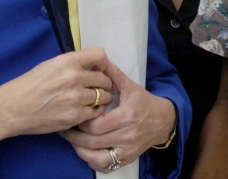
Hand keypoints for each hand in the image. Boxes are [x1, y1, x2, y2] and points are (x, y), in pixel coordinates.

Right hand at [0, 47, 113, 158]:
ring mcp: (75, 98)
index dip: (102, 63)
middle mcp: (74, 78)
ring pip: (103, 97)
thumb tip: (92, 66)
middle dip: (104, 84)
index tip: (99, 69)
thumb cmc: (29, 84)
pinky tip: (85, 110)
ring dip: (101, 99)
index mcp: (67, 61)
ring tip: (93, 100)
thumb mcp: (50, 65)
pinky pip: (95, 112)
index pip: (99, 55)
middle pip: (104, 79)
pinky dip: (93, 112)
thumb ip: (72, 64)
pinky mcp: (74, 116)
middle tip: (98, 88)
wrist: (13, 108)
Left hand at [59, 61, 175, 172]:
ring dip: (81, 151)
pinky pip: (106, 166)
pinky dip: (92, 161)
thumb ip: (112, 74)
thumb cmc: (143, 101)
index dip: (82, 122)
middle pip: (93, 142)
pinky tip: (85, 152)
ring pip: (97, 158)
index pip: (97, 125)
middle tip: (64, 129)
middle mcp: (127, 136)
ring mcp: (127, 150)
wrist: (163, 120)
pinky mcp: (127, 159)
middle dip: (75, 137)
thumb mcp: (129, 86)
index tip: (74, 115)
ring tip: (72, 141)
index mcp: (126, 116)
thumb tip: (98, 60)